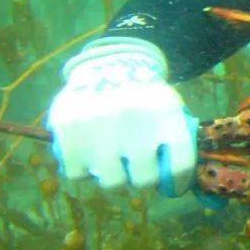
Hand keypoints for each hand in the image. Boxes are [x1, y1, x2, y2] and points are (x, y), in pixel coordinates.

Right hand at [46, 38, 196, 195]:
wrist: (106, 65)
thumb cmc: (143, 95)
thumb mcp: (168, 107)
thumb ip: (175, 138)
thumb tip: (176, 181)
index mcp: (166, 114)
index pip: (180, 165)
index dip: (178, 181)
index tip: (172, 184)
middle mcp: (135, 122)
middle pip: (144, 179)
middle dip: (141, 178)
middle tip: (135, 169)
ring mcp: (101, 127)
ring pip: (111, 181)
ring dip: (112, 175)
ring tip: (111, 161)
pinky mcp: (69, 132)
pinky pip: (78, 174)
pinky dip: (83, 169)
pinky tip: (88, 154)